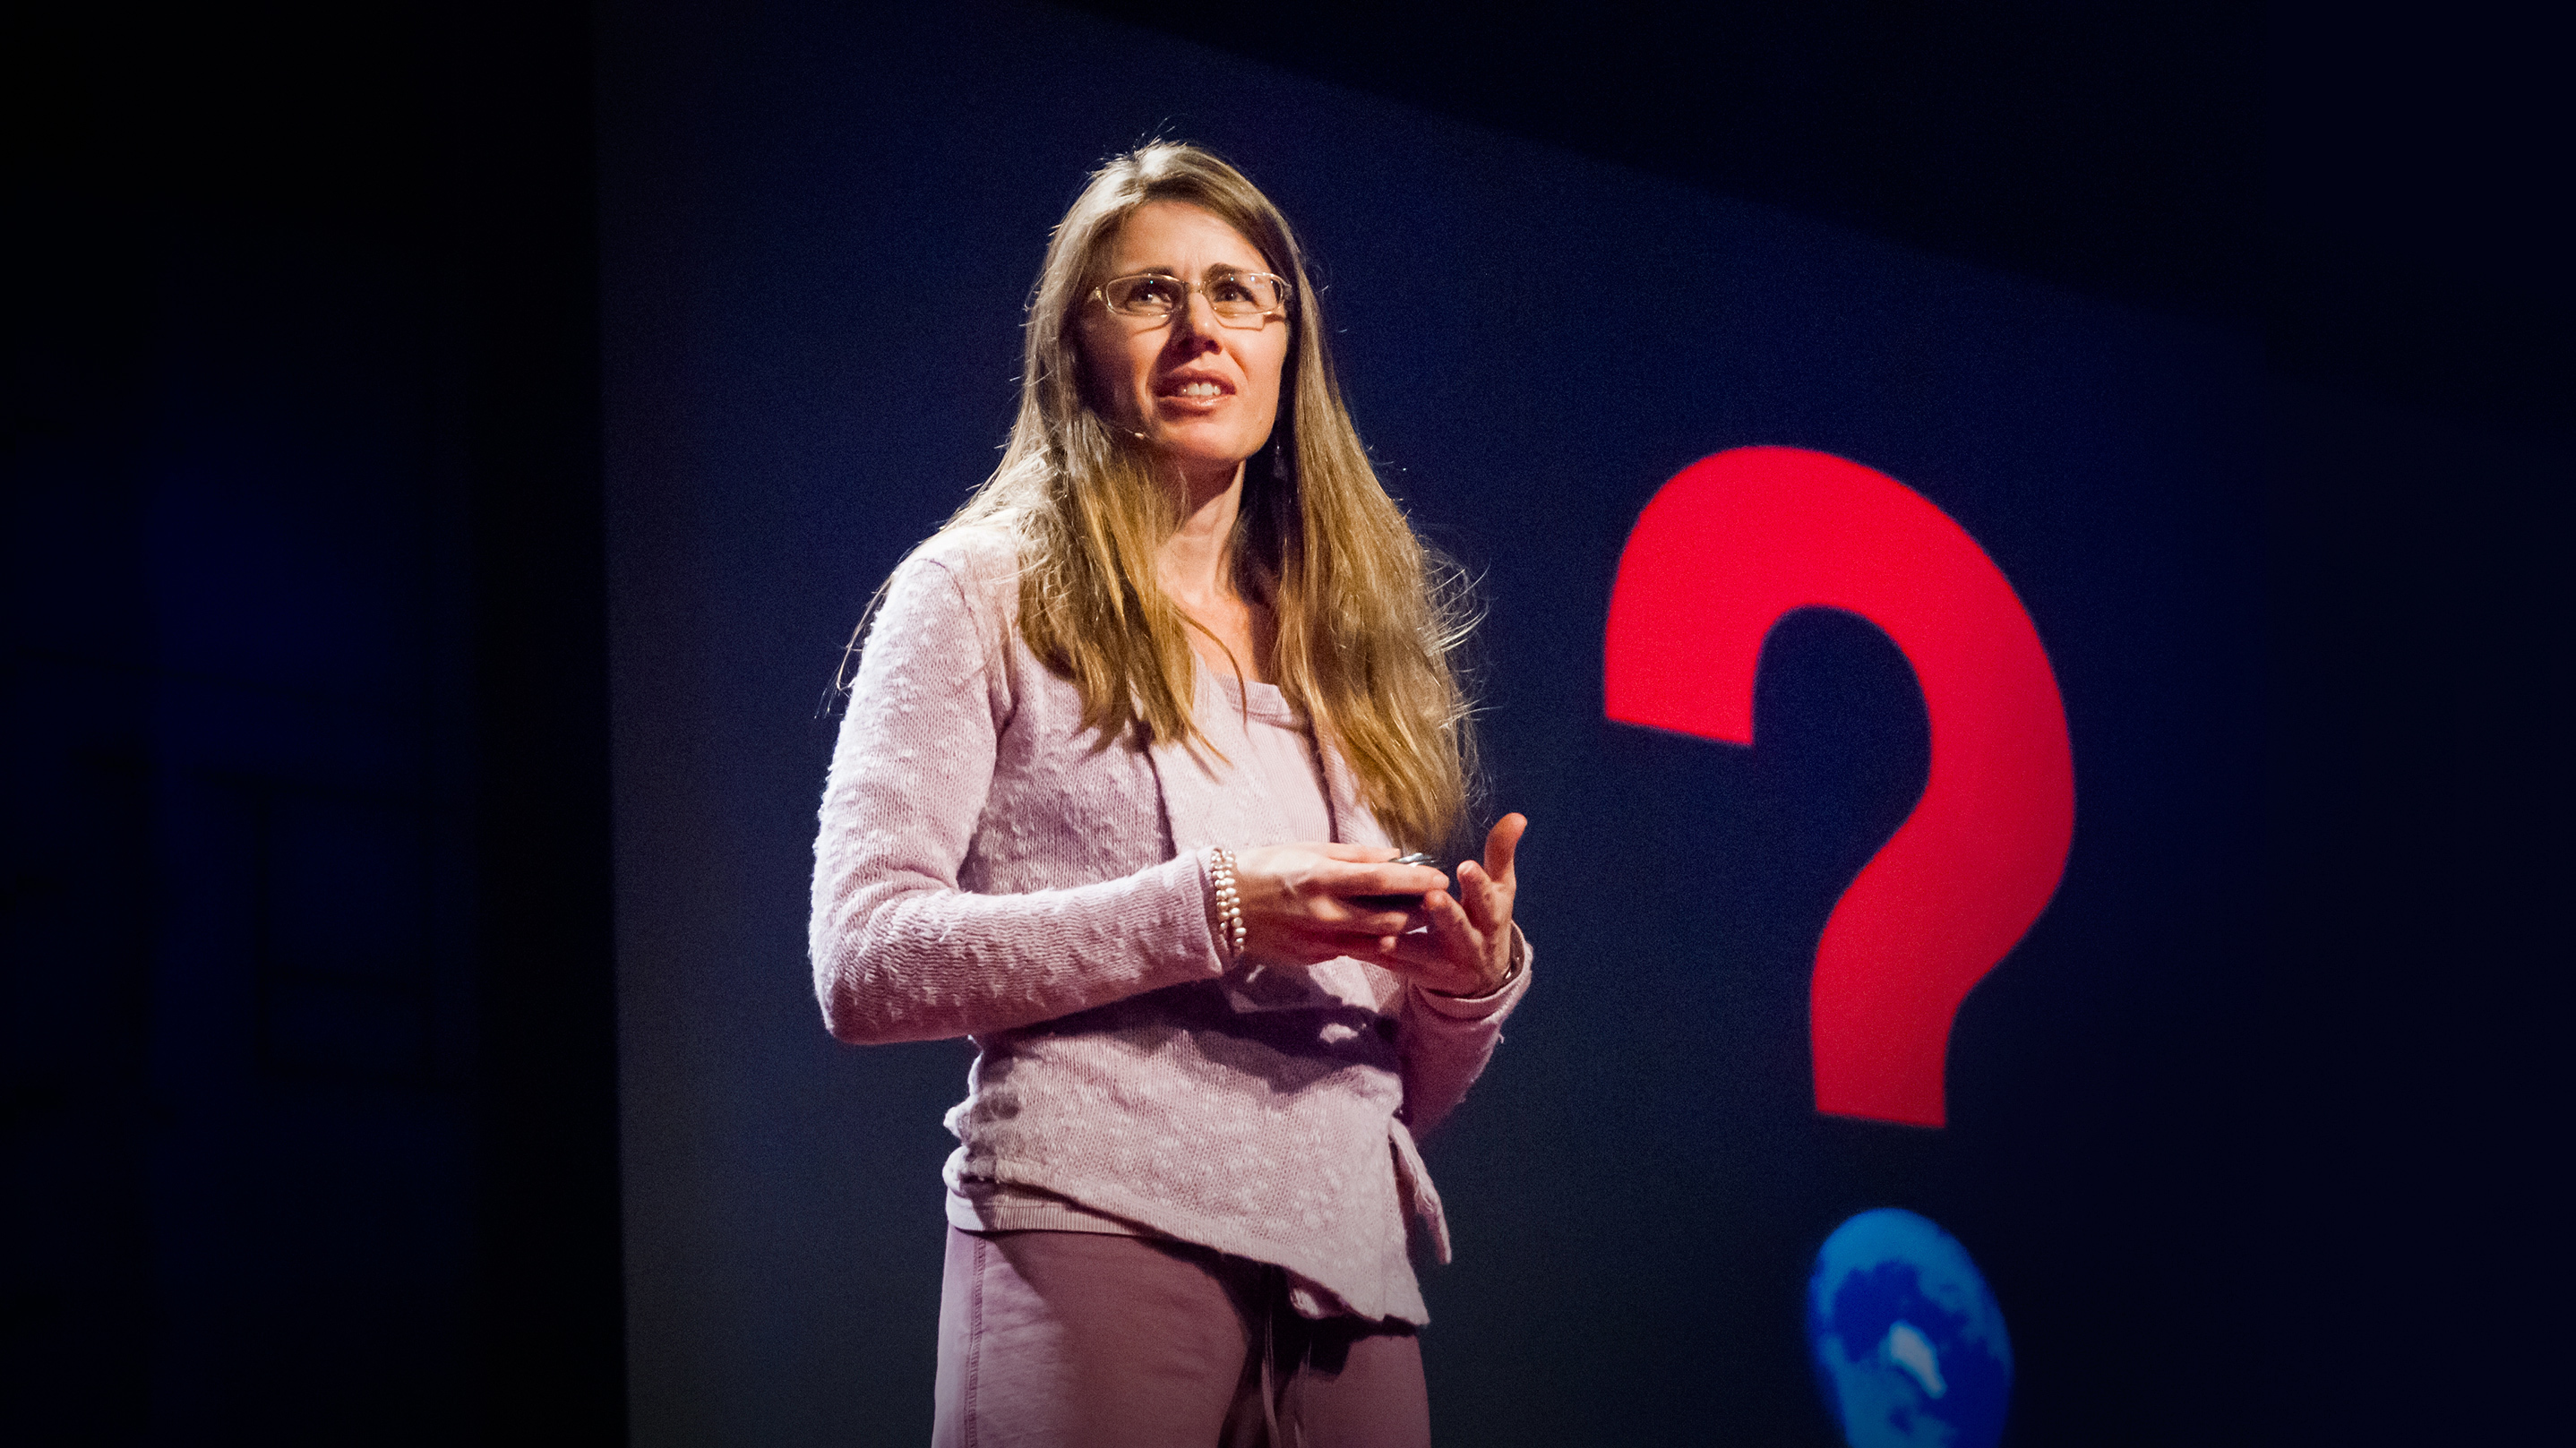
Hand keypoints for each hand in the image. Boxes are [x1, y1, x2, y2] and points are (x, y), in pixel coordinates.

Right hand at [1228, 842, 1450, 967]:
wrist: (1221, 907)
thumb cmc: (1266, 867)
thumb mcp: (1309, 849)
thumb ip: (1355, 855)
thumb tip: (1394, 856)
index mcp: (1322, 878)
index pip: (1383, 880)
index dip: (1417, 880)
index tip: (1441, 876)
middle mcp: (1324, 914)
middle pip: (1390, 919)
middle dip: (1419, 911)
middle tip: (1434, 900)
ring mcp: (1319, 941)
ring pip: (1377, 941)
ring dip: (1400, 928)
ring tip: (1412, 913)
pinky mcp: (1314, 958)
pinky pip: (1353, 949)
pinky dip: (1370, 938)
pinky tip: (1373, 926)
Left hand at [1373, 814, 1526, 997]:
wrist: (1482, 977)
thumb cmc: (1486, 919)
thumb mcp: (1500, 890)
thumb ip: (1501, 853)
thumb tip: (1517, 816)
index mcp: (1491, 918)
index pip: (1488, 900)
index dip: (1478, 885)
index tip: (1465, 866)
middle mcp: (1471, 943)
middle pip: (1458, 928)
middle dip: (1446, 914)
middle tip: (1431, 897)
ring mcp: (1445, 963)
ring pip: (1422, 952)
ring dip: (1402, 943)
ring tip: (1382, 934)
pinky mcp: (1420, 975)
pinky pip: (1396, 966)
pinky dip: (1375, 956)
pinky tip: (1353, 945)